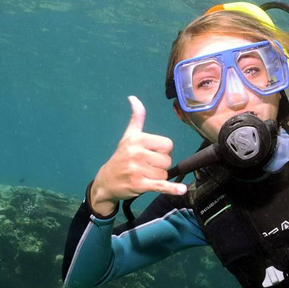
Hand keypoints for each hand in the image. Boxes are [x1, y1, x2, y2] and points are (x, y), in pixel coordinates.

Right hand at [90, 96, 186, 215]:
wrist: (106, 181)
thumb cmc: (121, 157)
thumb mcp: (128, 136)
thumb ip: (136, 118)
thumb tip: (133, 98)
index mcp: (137, 139)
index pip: (168, 145)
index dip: (163, 151)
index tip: (151, 154)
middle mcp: (137, 152)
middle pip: (167, 160)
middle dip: (160, 166)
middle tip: (146, 167)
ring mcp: (137, 169)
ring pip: (164, 174)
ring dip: (157, 177)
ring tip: (144, 175)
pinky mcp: (139, 184)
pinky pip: (160, 185)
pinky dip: (172, 189)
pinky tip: (182, 190)